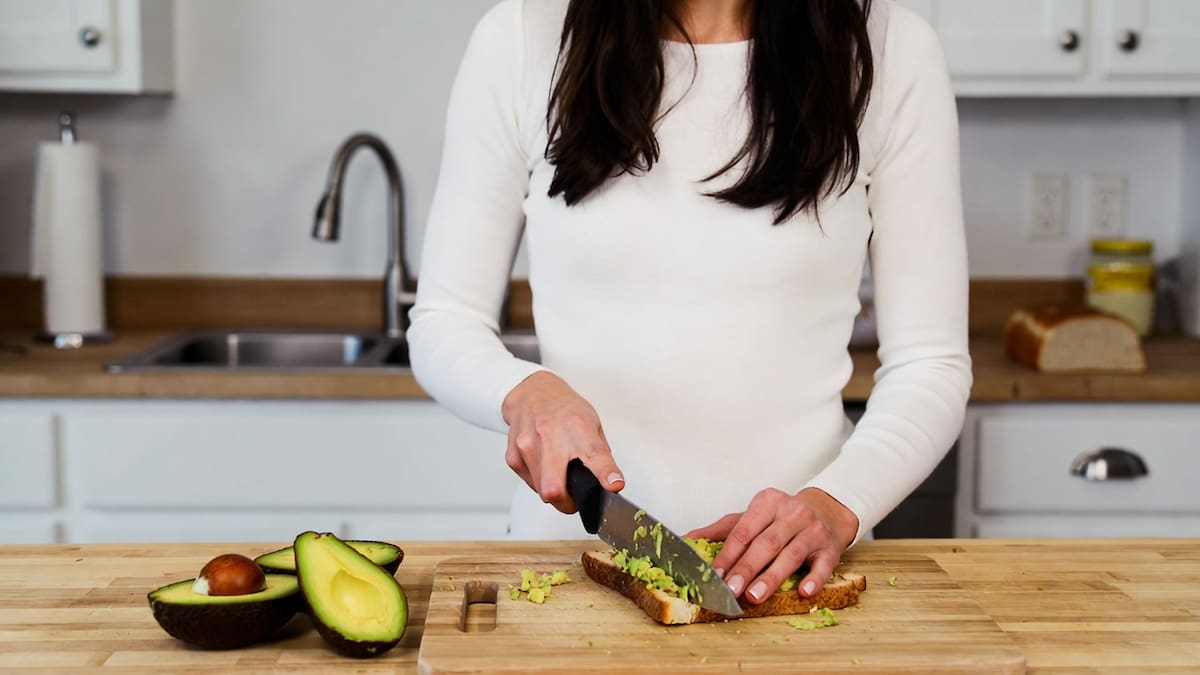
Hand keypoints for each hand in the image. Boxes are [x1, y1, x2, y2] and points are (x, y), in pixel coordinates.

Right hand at [501, 371, 624, 512]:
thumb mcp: (592, 424)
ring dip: (553, 491)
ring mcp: (527, 445)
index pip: (594, 453)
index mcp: (578, 426)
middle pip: (554, 487)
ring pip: (541, 491)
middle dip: (566, 503)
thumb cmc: (565, 409)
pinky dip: (539, 481)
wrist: (531, 392)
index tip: (613, 485)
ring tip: (559, 473)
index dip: (605, 473)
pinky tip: (544, 464)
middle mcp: (551, 435)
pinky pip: (530, 483)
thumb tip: (611, 484)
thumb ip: (601, 455)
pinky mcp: (513, 455)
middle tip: (574, 500)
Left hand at [685, 487, 858, 604]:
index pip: (743, 531)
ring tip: (754, 596)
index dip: (728, 555)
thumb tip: (685, 541)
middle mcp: (792, 513)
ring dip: (772, 577)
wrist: (826, 510)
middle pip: (766, 543)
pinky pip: (823, 565)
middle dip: (747, 568)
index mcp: (767, 503)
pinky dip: (814, 579)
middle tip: (731, 589)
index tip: (715, 575)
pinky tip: (804, 591)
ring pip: (791, 555)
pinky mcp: (831, 548)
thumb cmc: (781, 518)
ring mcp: (813, 531)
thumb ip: (719, 530)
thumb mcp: (751, 517)